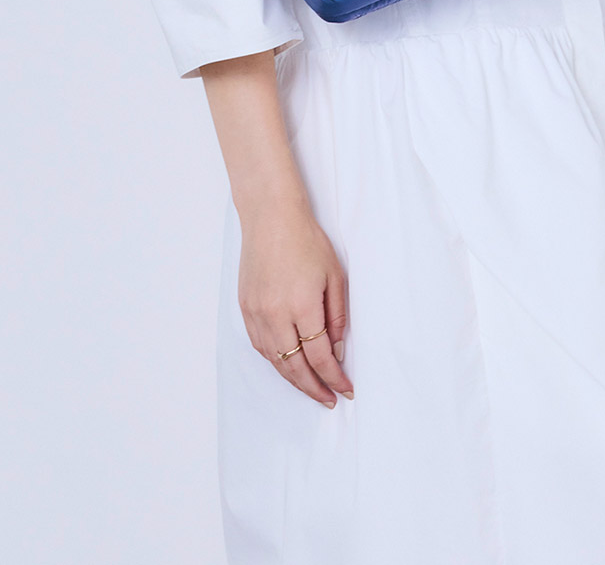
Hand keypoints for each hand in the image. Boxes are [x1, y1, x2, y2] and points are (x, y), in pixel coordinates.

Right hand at [237, 200, 354, 407]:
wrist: (271, 218)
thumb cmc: (307, 241)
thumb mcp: (334, 276)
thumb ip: (337, 317)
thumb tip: (337, 351)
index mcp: (302, 305)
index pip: (319, 356)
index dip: (334, 378)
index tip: (346, 390)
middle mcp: (275, 314)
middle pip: (295, 367)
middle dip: (314, 388)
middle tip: (329, 400)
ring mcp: (256, 313)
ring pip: (275, 360)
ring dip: (294, 380)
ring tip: (312, 389)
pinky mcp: (245, 309)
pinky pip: (261, 346)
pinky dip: (276, 361)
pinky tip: (288, 366)